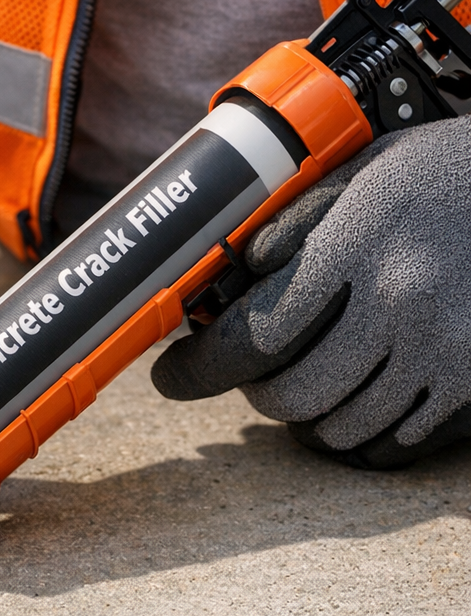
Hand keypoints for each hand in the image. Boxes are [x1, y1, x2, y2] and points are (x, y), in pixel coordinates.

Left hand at [151, 115, 470, 467]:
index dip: (198, 369)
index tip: (172, 376)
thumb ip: (293, 222)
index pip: (252, 335)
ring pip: (336, 430)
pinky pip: (389, 445)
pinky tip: (354, 398)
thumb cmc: (447, 175)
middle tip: (254, 372)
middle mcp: (400, 302)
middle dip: (256, 392)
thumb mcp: (366, 171)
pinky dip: (357, 434)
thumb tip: (226, 279)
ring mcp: (443, 349)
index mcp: (360, 244)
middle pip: (289, 396)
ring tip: (309, 379)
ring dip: (306, 417)